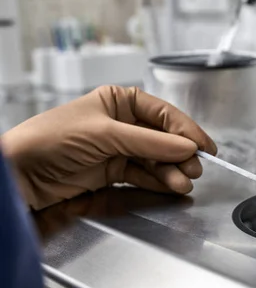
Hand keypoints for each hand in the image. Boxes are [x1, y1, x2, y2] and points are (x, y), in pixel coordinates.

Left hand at [2, 86, 216, 209]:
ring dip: (171, 171)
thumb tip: (187, 147)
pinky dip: (158, 182)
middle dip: (180, 153)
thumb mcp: (105, 135)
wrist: (19, 174)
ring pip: (155, 160)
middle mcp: (121, 123)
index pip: (163, 114)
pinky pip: (142, 175)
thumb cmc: (52, 139)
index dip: (186, 129)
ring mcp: (117, 149)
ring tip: (183, 183)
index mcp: (119, 101)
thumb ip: (149, 143)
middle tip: (195, 168)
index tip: (204, 146)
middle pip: (163, 138)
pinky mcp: (111, 172)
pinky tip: (170, 186)